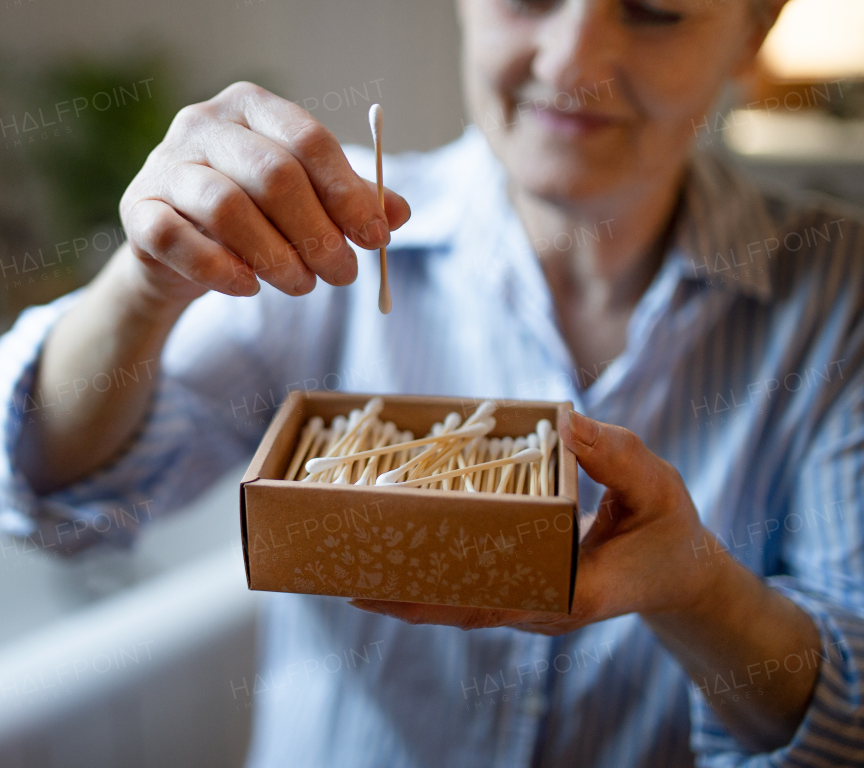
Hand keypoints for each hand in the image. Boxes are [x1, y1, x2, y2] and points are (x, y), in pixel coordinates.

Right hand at [118, 81, 409, 306]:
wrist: (177, 249)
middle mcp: (202, 123)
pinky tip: (248, 288)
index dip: (347, 193)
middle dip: (316, 231)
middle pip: (272, 173)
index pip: (307, 140)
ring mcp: (164, 164)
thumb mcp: (306, 200)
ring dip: (274, 255)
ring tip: (301, 286)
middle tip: (343, 274)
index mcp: (251, 106)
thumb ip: (350, 201)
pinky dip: (218, 268)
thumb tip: (399, 214)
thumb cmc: (252, 214)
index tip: (376, 238)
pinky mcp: (137, 210)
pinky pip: (177, 238)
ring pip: (225, 207)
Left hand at [350, 410, 723, 633]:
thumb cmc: (669, 529)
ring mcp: (530, 607)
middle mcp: (543, 608)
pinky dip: (432, 580)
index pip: (502, 599)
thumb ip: (615, 456)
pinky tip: (392, 563)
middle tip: (352, 582)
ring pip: (461, 606)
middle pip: (465, 609)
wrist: (679, 572)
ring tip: (353, 577)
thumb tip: (567, 422)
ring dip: (411, 593)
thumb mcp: (657, 486)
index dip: (448, 594)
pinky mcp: (521, 594)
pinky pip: (470, 591)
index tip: (399, 586)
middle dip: (410, 598)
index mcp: (577, 593)